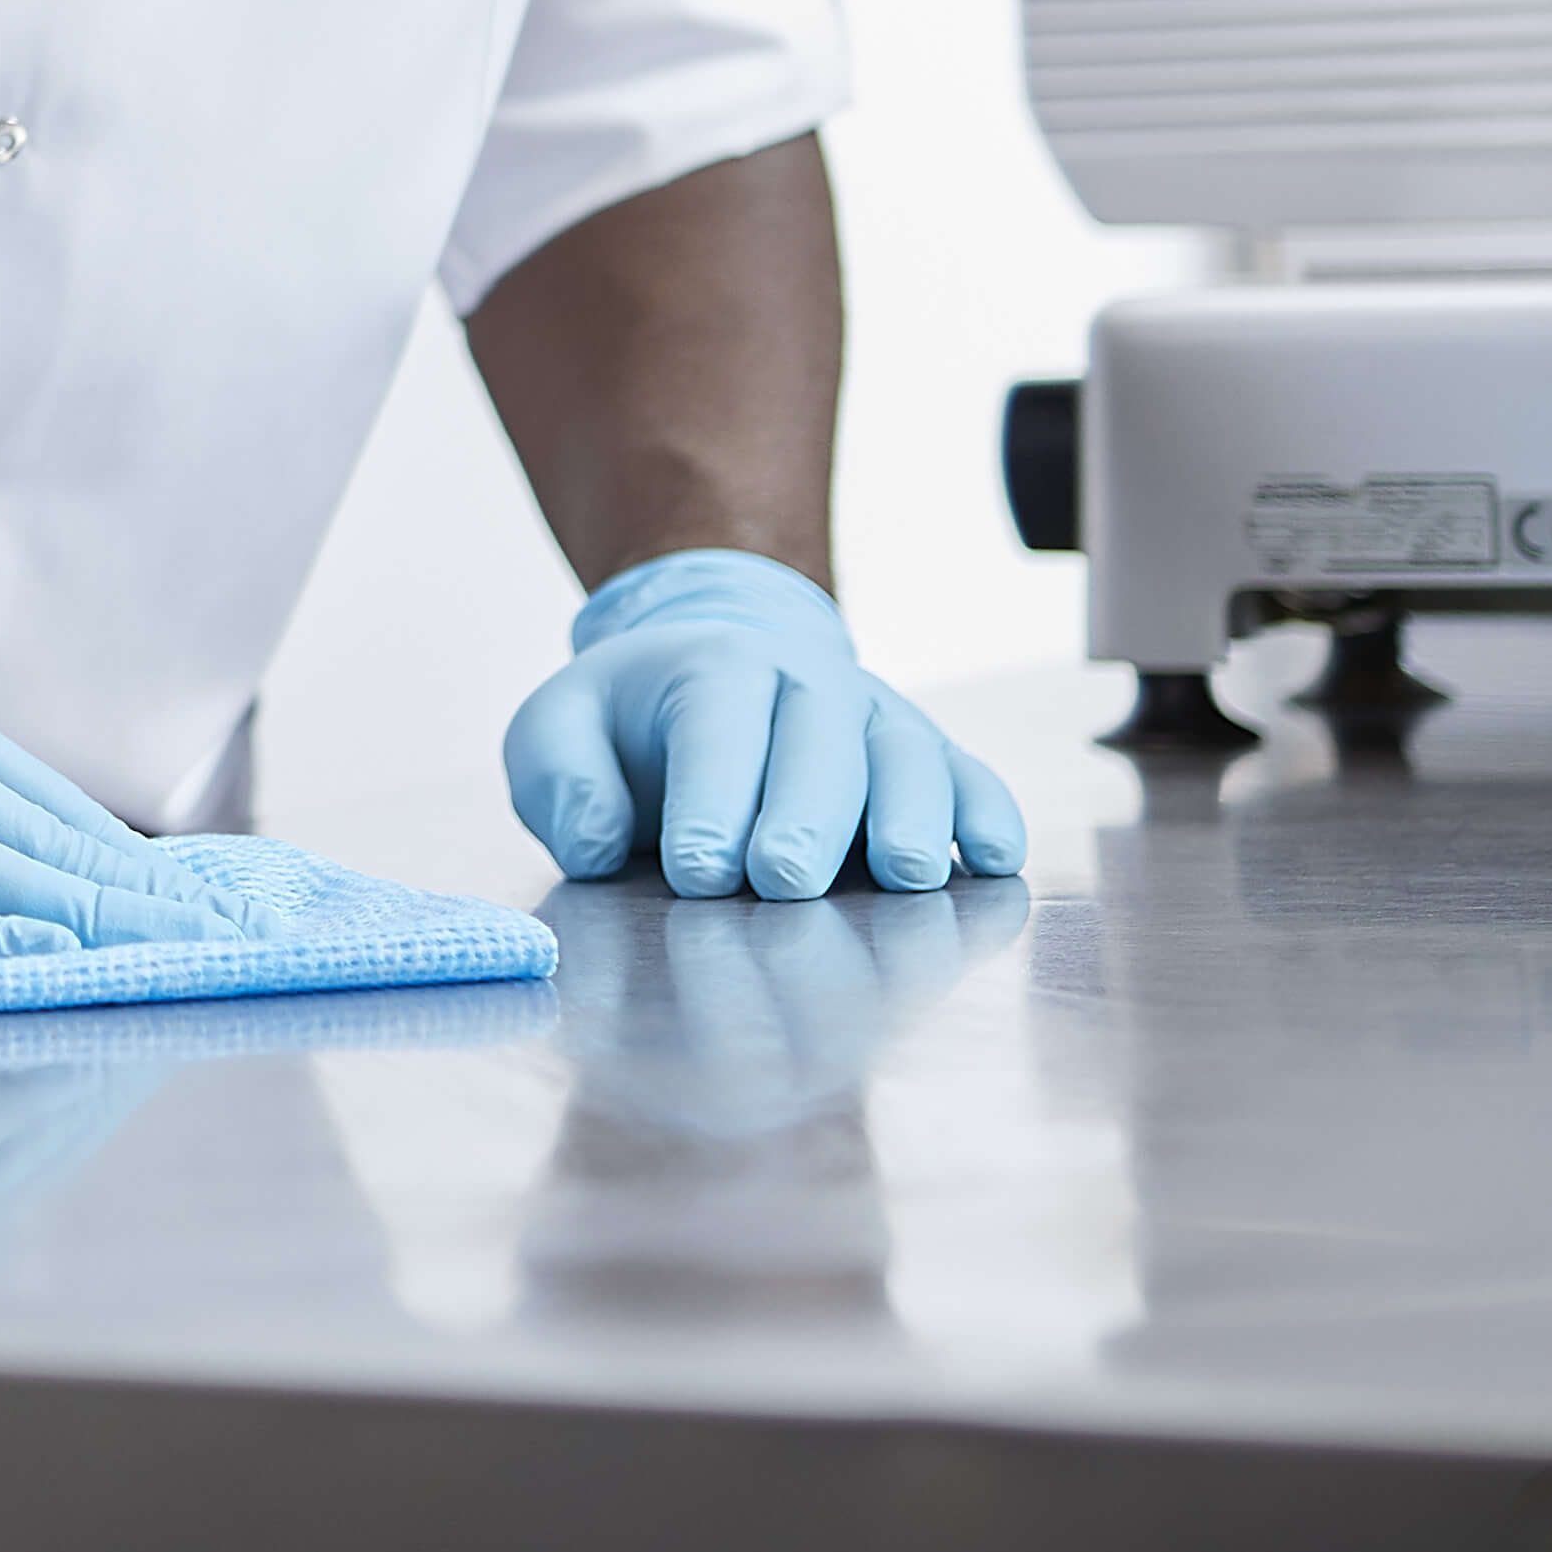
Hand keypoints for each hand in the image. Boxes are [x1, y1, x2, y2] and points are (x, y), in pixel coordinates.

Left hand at [502, 548, 1020, 899]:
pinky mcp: (926, 758)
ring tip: (904, 876)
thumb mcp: (559, 727)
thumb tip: (592, 844)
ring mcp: (876, 718)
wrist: (710, 668)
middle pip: (818, 743)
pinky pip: (969, 776)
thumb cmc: (631, 724)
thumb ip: (558, 778)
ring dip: (912, 815)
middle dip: (806, 816)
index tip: (697, 871)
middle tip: (787, 882)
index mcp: (713, 669)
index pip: (716, 729)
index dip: (709, 800)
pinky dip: (987, 811)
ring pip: (907, 757)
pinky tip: (993, 857)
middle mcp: (807, 686)